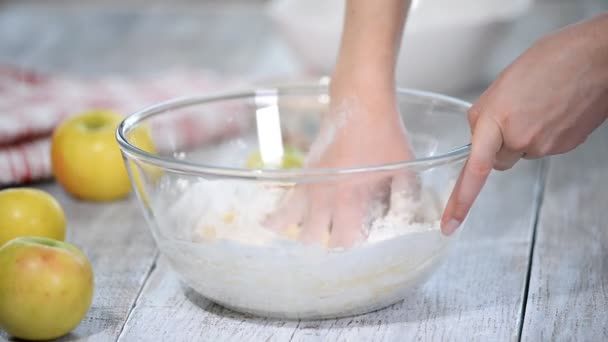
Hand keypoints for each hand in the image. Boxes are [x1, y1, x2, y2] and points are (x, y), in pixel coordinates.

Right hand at [265, 81, 416, 247]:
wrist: (359, 98)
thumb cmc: (384, 132)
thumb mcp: (405, 167)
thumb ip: (406, 198)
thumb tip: (405, 219)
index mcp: (348, 197)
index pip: (344, 241)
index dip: (355, 245)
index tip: (364, 238)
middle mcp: (322, 194)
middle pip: (312, 238)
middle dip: (325, 242)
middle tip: (340, 237)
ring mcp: (308, 182)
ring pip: (290, 222)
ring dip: (301, 230)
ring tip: (309, 234)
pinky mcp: (303, 171)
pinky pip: (286, 201)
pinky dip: (283, 214)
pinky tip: (278, 221)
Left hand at [441, 14, 607, 234]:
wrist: (598, 60)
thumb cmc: (552, 61)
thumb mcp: (501, 84)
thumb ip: (484, 115)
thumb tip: (477, 137)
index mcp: (497, 119)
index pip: (475, 169)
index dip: (460, 200)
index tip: (449, 223)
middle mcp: (520, 139)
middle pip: (496, 160)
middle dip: (496, 146)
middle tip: (510, 115)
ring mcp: (545, 146)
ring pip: (520, 152)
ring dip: (520, 136)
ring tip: (535, 105)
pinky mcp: (564, 148)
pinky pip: (541, 148)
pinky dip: (541, 134)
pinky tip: (550, 111)